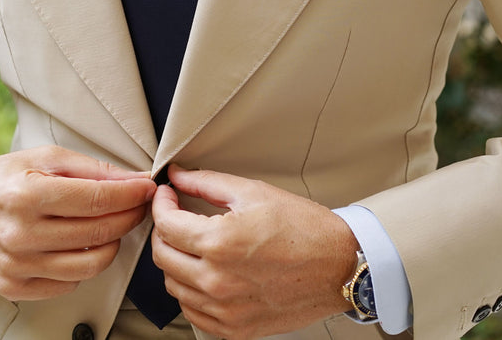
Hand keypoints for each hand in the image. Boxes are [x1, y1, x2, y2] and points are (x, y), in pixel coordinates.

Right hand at [0, 145, 155, 300]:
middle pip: (100, 233)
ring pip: (91, 265)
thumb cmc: (0, 180)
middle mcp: (21, 235)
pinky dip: (84, 265)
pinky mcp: (14, 288)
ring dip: (112, 244)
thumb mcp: (44, 158)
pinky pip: (69, 284)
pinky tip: (80, 246)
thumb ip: (92, 169)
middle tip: (137, 205)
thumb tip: (134, 180)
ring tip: (111, 226)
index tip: (147, 189)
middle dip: (129, 216)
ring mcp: (18, 266)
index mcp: (28, 196)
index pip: (98, 200)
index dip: (132, 194)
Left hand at [150, 164, 358, 338]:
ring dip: (175, 262)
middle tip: (175, 217)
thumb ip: (207, 182)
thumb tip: (177, 176)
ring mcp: (225, 309)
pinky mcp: (235, 328)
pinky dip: (190, 293)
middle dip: (163, 231)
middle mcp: (217, 281)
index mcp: (219, 243)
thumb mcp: (254, 193)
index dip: (161, 204)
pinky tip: (204, 275)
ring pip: (173, 286)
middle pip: (163, 256)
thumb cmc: (305, 229)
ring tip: (191, 245)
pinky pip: (193, 313)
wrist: (340, 267)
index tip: (167, 196)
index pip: (166, 224)